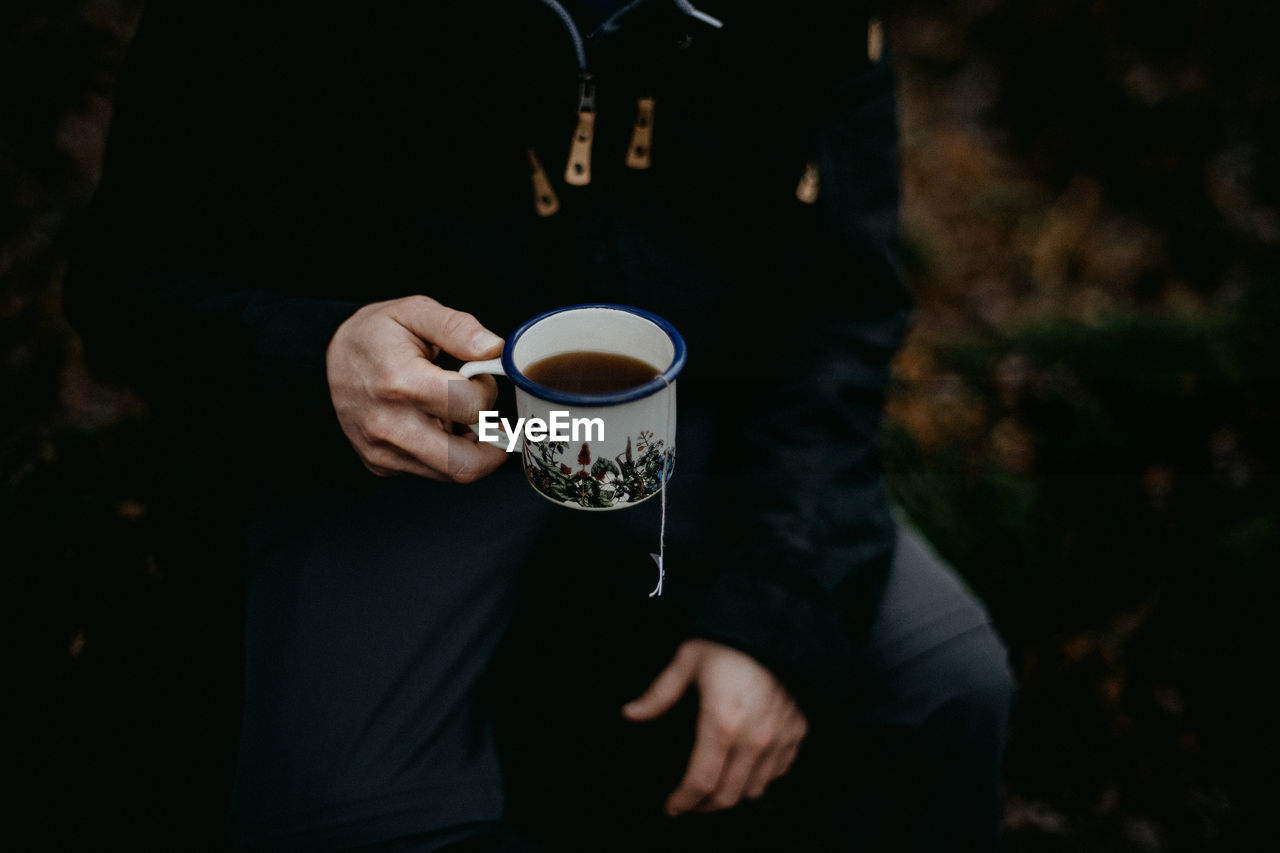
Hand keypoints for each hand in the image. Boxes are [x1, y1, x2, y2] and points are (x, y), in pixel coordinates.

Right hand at [326, 295, 507, 481]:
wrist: (328, 358)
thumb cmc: (374, 335)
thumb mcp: (415, 312)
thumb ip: (458, 328)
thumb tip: (495, 349)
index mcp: (400, 382)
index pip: (469, 406)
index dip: (487, 392)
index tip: (482, 379)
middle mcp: (388, 425)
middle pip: (463, 463)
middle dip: (493, 446)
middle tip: (495, 423)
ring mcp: (382, 451)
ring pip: (450, 473)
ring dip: (471, 451)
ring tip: (466, 420)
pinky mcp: (380, 465)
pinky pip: (429, 472)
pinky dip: (446, 455)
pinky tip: (440, 427)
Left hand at [622, 639, 808, 815]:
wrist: (780, 622)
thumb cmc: (730, 639)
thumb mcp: (688, 660)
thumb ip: (659, 694)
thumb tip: (630, 713)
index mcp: (721, 723)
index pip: (700, 782)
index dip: (683, 801)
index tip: (671, 807)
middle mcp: (754, 738)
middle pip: (727, 795)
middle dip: (704, 807)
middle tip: (688, 804)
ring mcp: (779, 737)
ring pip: (755, 790)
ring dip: (732, 797)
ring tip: (714, 791)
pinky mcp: (797, 731)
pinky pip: (778, 772)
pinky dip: (760, 779)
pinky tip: (744, 771)